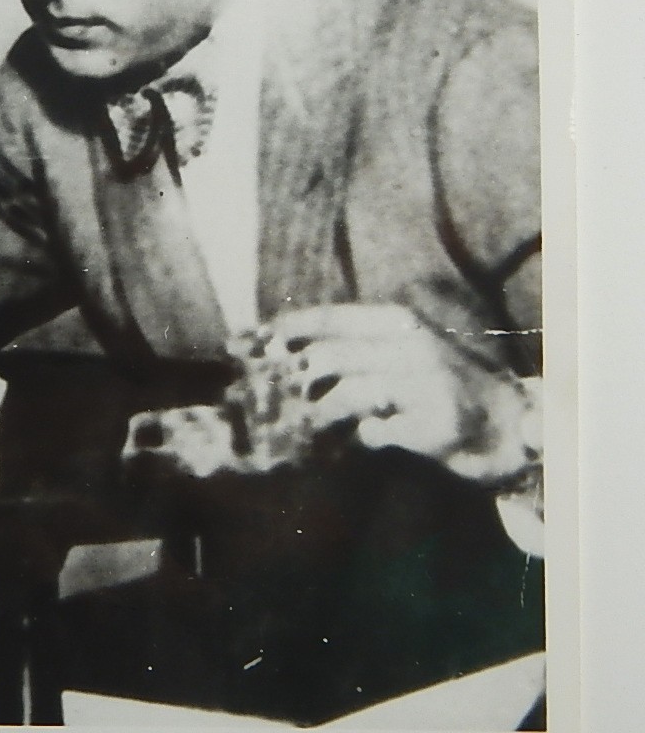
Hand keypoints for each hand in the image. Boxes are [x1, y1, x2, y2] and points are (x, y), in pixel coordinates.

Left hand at [251, 303, 536, 483]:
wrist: (506, 425)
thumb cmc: (439, 386)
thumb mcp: (399, 352)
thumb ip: (352, 348)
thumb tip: (284, 351)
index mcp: (399, 322)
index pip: (329, 319)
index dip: (285, 330)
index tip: (248, 341)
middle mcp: (412, 347)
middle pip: (330, 357)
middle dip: (297, 378)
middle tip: (285, 394)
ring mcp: (425, 385)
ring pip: (348, 394)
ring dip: (325, 412)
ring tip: (322, 420)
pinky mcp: (435, 426)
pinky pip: (375, 431)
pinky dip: (366, 435)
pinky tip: (375, 434)